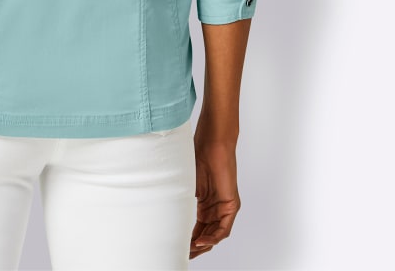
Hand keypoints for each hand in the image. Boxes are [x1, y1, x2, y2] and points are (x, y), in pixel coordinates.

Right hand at [189, 130, 240, 259]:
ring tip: (190, 249)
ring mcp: (224, 207)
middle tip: (182, 253)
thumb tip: (162, 213)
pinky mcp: (231, 206)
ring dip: (203, 245)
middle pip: (206, 234)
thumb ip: (179, 198)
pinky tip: (201, 240)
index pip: (197, 227)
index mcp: (204, 203)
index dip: (187, 239)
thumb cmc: (198, 155)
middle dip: (194, 247)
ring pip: (214, 235)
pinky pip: (223, 229)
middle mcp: (215, 207)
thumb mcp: (185, 182)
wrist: (212, 142)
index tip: (176, 247)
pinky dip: (212, 237)